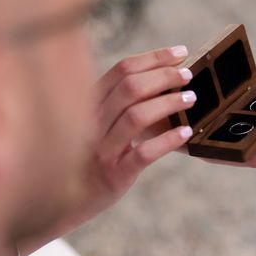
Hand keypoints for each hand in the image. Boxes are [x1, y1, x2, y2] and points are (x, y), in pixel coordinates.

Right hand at [74, 46, 196, 223]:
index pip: (122, 69)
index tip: (180, 53)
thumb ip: (118, 101)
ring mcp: (102, 149)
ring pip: (136, 116)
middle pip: (131, 87)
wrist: (64, 202)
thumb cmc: (90, 154)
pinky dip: (167, 140)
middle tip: (189, 75)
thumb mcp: (96, 122)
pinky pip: (143, 153)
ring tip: (191, 99)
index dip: (154, 58)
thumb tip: (165, 76)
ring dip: (169, 103)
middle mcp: (92, 122)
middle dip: (164, 76)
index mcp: (88, 103)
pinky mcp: (114, 174)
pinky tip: (186, 132)